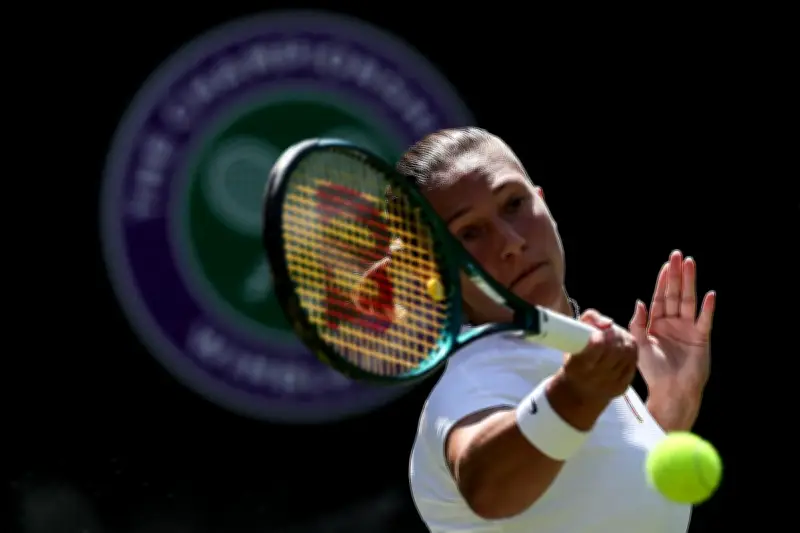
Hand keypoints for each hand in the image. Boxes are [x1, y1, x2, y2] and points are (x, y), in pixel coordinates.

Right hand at [560, 310, 638, 403]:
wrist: (579, 392)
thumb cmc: (574, 360)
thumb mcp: (571, 340)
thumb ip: (588, 321)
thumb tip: (608, 322)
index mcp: (579, 365)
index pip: (597, 347)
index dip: (602, 335)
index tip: (599, 331)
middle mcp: (596, 377)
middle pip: (615, 349)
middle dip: (615, 334)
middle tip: (610, 329)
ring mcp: (611, 383)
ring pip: (627, 354)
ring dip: (624, 339)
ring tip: (617, 335)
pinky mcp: (623, 386)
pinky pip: (633, 362)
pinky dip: (630, 350)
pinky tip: (624, 345)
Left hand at [629, 250, 715, 396]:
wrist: (670, 391)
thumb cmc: (653, 371)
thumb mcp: (639, 345)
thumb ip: (638, 324)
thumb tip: (639, 302)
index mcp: (657, 323)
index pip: (660, 297)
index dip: (662, 281)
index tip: (665, 265)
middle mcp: (674, 323)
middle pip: (675, 294)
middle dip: (676, 275)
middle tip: (678, 256)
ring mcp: (688, 329)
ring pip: (689, 302)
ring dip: (690, 283)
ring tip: (691, 265)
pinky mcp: (701, 339)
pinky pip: (704, 321)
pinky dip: (707, 309)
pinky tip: (709, 295)